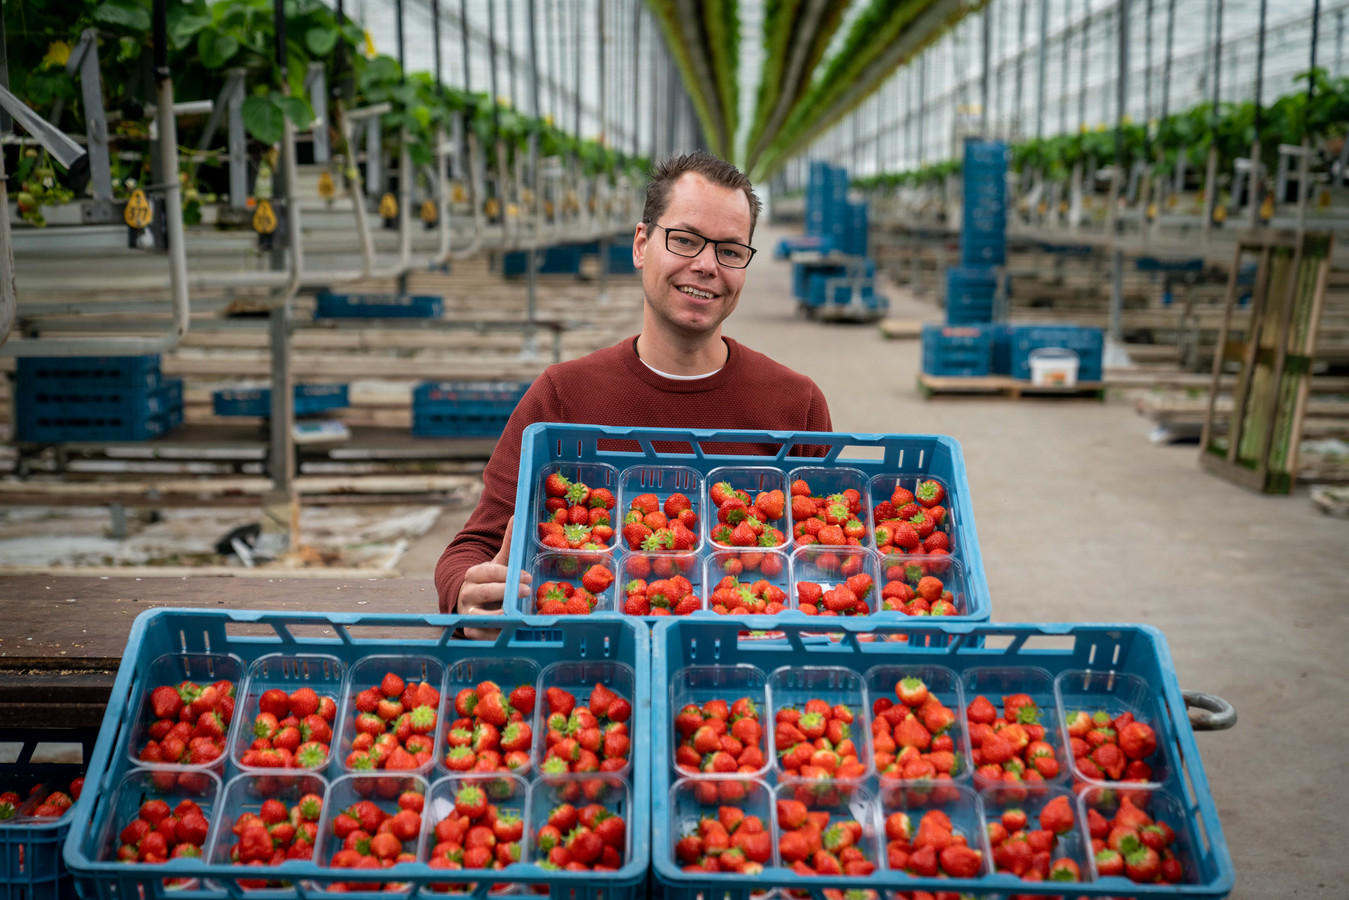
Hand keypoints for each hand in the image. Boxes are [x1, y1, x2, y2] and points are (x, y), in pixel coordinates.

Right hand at [456, 516, 530, 640]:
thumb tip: (518, 515)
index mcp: (473, 574)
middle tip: (526, 592)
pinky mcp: (471, 630)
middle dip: (505, 592)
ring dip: (499, 617)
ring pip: (480, 617)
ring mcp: (468, 614)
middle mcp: (467, 594)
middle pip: (483, 592)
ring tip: (518, 615)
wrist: (468, 599)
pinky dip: (495, 635)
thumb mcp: (499, 562)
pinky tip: (512, 631)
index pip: (488, 572)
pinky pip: (481, 635)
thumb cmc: (490, 580)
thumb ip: (509, 543)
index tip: (527, 577)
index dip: (507, 574)